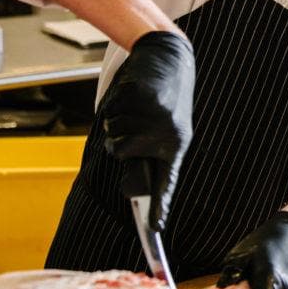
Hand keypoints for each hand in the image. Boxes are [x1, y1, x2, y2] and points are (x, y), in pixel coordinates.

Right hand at [103, 30, 194, 230]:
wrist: (170, 58)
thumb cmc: (166, 100)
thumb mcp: (170, 128)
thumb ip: (152, 153)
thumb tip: (136, 187)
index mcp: (177, 145)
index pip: (166, 182)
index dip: (159, 207)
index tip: (155, 229)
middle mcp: (168, 133)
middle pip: (120, 153)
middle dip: (119, 140)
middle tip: (137, 122)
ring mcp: (154, 114)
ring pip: (113, 133)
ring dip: (118, 121)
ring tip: (137, 107)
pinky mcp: (140, 95)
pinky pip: (110, 112)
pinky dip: (114, 105)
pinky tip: (133, 95)